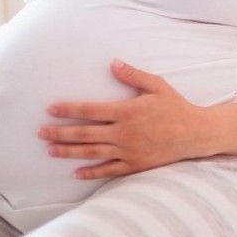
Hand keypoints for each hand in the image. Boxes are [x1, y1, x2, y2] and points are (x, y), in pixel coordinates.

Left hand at [40, 59, 217, 180]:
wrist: (196, 133)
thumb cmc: (176, 107)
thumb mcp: (157, 85)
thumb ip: (133, 75)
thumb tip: (112, 63)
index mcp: (126, 111)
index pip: (90, 110)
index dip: (68, 110)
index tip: (50, 109)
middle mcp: (124, 133)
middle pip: (85, 134)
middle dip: (60, 133)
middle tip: (40, 133)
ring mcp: (128, 151)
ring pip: (92, 152)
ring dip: (69, 152)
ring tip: (50, 151)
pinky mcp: (135, 165)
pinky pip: (109, 170)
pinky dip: (92, 172)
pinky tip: (76, 173)